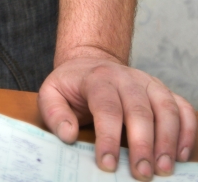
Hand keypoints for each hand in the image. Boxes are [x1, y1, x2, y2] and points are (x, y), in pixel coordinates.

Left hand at [39, 54, 196, 179]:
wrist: (90, 64)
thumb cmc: (72, 86)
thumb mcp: (51, 94)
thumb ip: (55, 114)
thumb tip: (68, 134)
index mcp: (98, 78)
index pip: (106, 108)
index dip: (109, 138)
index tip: (108, 164)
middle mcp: (127, 78)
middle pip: (140, 111)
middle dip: (142, 145)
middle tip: (141, 173)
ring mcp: (149, 83)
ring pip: (167, 110)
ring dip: (168, 142)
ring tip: (164, 169)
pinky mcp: (164, 92)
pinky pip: (184, 109)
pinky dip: (188, 132)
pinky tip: (181, 155)